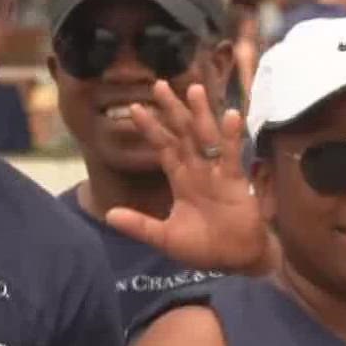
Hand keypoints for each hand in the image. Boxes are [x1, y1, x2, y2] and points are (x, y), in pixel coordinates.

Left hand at [103, 81, 271, 275]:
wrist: (235, 260)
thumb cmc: (202, 247)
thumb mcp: (165, 238)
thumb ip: (140, 225)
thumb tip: (109, 215)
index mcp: (181, 179)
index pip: (163, 147)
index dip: (151, 128)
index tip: (136, 108)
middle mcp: (198, 170)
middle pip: (183, 133)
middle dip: (172, 110)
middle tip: (159, 84)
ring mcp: (217, 173)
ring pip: (207, 137)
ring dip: (201, 114)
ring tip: (195, 89)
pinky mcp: (236, 181)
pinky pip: (232, 155)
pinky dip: (231, 136)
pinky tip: (229, 115)